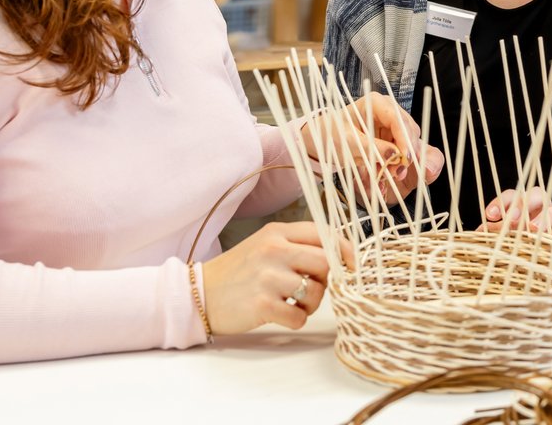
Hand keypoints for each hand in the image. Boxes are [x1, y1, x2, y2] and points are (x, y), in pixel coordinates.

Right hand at [200, 221, 352, 333]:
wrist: (199, 294)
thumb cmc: (237, 272)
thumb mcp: (264, 245)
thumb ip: (296, 245)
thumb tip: (338, 256)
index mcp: (276, 232)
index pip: (324, 234)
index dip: (345, 250)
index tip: (352, 265)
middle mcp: (273, 250)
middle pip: (325, 263)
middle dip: (326, 280)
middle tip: (310, 288)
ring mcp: (267, 277)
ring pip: (316, 292)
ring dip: (311, 303)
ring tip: (292, 302)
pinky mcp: (262, 305)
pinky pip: (300, 316)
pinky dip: (295, 320)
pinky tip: (280, 315)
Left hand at [298, 91, 443, 205]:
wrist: (324, 140)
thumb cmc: (331, 133)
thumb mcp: (348, 142)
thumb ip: (372, 148)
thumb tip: (394, 156)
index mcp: (376, 103)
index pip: (397, 119)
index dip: (404, 138)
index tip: (405, 158)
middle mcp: (388, 111)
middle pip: (408, 131)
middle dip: (405, 153)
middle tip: (397, 173)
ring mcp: (390, 126)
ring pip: (407, 143)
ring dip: (400, 161)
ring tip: (388, 176)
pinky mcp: (390, 139)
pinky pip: (400, 152)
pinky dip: (394, 165)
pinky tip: (384, 174)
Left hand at [479, 187, 551, 235]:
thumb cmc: (529, 240)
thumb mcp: (511, 234)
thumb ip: (498, 231)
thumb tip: (480, 231)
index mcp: (525, 205)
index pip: (512, 196)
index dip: (501, 202)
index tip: (489, 215)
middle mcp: (542, 207)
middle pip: (535, 194)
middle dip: (523, 204)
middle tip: (512, 220)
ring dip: (544, 218)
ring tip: (534, 229)